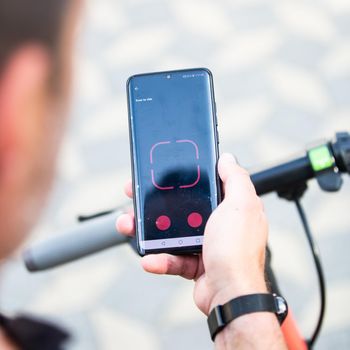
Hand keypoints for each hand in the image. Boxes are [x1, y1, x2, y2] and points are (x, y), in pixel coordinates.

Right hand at [116, 153, 267, 314]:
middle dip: (156, 202)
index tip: (163, 173)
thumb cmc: (238, 250)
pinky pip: (171, 257)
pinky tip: (149, 259)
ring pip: (170, 231)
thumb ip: (236, 178)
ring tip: (128, 225)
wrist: (232, 295)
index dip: (183, 177)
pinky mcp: (194, 263)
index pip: (203, 185)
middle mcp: (218, 224)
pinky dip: (159, 258)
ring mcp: (205, 244)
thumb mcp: (240, 204)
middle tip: (135, 196)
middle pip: (181, 207)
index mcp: (229, 206)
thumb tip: (227, 159)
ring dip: (148, 230)